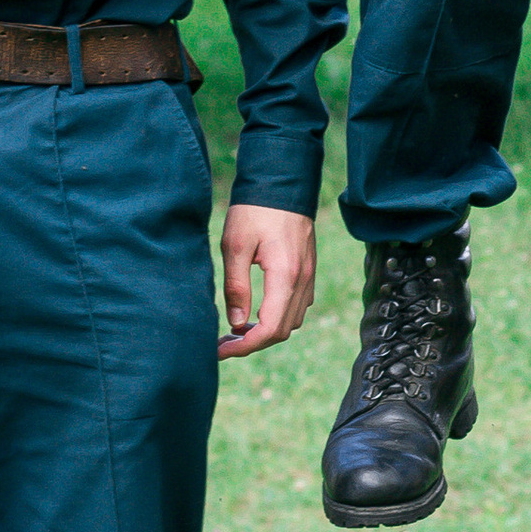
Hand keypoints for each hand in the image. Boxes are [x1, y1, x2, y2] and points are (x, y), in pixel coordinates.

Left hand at [219, 204, 316, 358]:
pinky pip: (298, 305)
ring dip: (267, 331)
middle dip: (254, 343)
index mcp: (285, 276)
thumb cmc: (254, 211)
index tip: (221, 350)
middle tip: (224, 342)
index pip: (270, 328)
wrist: (282, 181)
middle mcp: (302, 280)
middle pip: (283, 330)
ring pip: (293, 320)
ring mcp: (309, 275)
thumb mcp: (234, 246)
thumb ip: (236, 287)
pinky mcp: (308, 269)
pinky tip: (256, 311)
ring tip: (237, 329)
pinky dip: (279, 316)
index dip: (245, 346)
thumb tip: (236, 324)